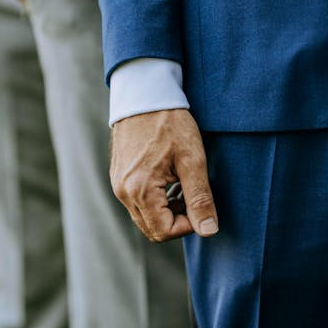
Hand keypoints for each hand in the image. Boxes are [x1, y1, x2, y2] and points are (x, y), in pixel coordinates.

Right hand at [110, 109, 218, 241]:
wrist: (144, 95)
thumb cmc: (170, 123)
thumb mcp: (192, 160)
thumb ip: (200, 198)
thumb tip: (209, 231)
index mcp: (140, 190)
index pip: (165, 232)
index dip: (188, 224)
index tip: (200, 202)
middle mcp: (123, 192)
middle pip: (153, 229)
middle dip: (177, 219)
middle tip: (193, 194)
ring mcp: (118, 185)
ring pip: (145, 217)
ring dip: (167, 211)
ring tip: (183, 184)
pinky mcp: (118, 177)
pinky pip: (137, 202)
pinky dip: (156, 200)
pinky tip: (169, 179)